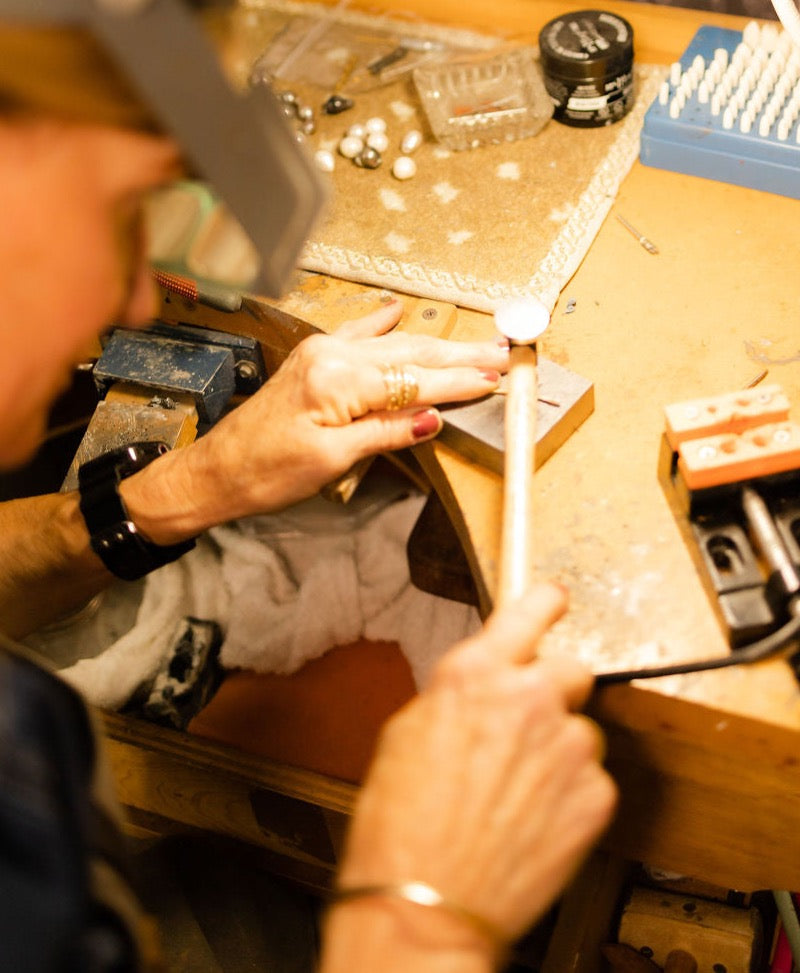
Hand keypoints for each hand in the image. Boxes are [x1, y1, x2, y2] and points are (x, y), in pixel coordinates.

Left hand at [124, 300, 507, 539]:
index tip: (497, 379)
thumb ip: (385, 432)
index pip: (415, 381)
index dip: (459, 382)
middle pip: (410, 354)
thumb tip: (432, 418)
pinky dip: (381, 324)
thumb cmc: (267, 473)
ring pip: (391, 344)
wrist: (217, 471)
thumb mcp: (332, 460)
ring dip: (434, 344)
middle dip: (460, 355)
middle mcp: (331, 356)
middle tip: (503, 353)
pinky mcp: (312, 359)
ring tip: (475, 342)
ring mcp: (320, 353)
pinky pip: (356, 334)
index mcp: (338, 381)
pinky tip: (397, 311)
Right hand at [333, 583, 616, 949]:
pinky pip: (591, 779)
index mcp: (475, 674)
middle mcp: (529, 700)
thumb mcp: (406, 732)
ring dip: (558, 749)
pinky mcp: (595, 797)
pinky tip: (533, 818)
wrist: (425, 901)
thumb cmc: (400, 823)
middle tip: (528, 722)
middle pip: (571, 668)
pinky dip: (569, 794)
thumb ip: (458, 695)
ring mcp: (568, 748)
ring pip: (580, 730)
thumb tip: (481, 688)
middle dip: (552, 689)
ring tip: (520, 790)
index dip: (544, 603)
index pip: (529, 611)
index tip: (554, 600)